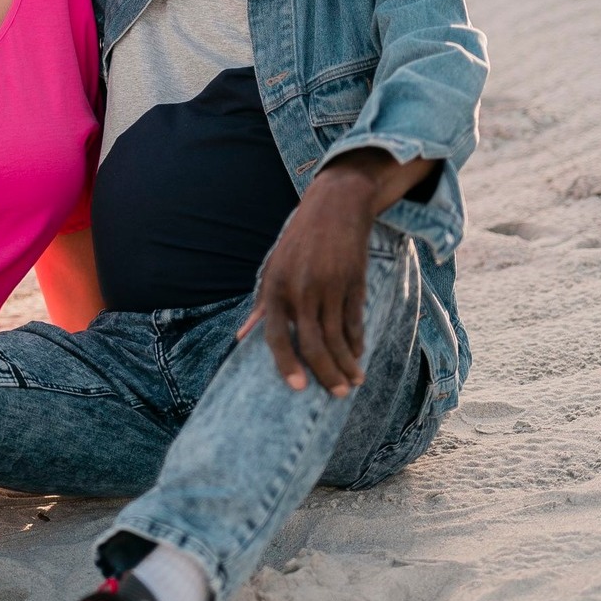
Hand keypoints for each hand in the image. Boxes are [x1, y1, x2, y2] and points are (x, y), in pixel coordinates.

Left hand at [239, 171, 376, 395]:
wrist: (335, 206)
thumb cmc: (299, 241)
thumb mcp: (273, 267)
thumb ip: (261, 305)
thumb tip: (242, 335)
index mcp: (276, 288)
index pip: (276, 335)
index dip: (286, 363)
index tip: (298, 388)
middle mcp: (301, 290)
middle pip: (313, 344)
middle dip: (327, 374)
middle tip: (337, 394)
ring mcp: (330, 286)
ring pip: (338, 337)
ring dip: (347, 364)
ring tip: (353, 382)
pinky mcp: (354, 282)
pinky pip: (355, 321)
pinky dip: (358, 342)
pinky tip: (359, 355)